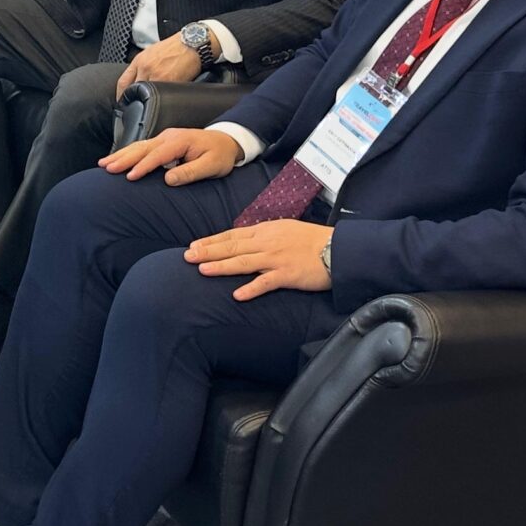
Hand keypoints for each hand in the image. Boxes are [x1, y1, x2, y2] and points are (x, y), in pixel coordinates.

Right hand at [97, 127, 240, 184]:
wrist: (227, 141)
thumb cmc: (220, 155)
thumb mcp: (211, 166)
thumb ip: (190, 172)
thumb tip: (168, 179)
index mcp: (180, 141)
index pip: (158, 155)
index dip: (143, 166)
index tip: (130, 177)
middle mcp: (169, 137)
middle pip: (142, 147)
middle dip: (123, 158)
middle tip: (106, 168)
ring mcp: (164, 137)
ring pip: (139, 146)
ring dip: (121, 155)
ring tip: (104, 163)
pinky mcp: (163, 142)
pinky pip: (142, 147)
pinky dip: (128, 153)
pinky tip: (116, 159)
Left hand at [116, 37, 204, 96]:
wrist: (192, 42)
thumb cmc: (175, 46)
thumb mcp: (152, 52)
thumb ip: (143, 65)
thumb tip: (138, 80)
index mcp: (140, 60)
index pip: (123, 82)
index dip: (120, 95)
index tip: (122, 102)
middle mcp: (146, 68)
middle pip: (133, 91)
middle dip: (135, 99)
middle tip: (138, 105)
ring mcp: (157, 76)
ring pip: (146, 95)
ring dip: (149, 100)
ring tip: (154, 103)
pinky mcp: (171, 82)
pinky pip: (162, 95)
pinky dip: (162, 99)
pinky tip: (165, 100)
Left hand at [185, 220, 332, 300]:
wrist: (338, 248)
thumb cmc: (313, 240)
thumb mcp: (285, 230)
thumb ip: (265, 236)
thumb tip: (245, 241)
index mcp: (266, 230)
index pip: (233, 235)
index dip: (212, 240)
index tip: (193, 245)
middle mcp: (267, 243)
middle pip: (232, 246)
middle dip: (208, 251)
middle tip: (186, 256)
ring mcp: (276, 258)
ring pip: (243, 261)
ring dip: (221, 266)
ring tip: (201, 270)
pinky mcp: (288, 275)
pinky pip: (266, 282)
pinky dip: (251, 288)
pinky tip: (236, 295)